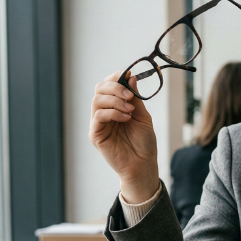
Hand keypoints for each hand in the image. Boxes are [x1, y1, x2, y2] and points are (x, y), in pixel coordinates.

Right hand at [89, 70, 159, 202]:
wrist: (143, 164)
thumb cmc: (144, 143)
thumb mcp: (142, 116)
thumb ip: (135, 98)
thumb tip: (129, 77)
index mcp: (115, 106)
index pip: (108, 85)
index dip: (115, 78)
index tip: (127, 75)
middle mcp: (104, 112)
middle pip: (99, 89)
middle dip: (115, 87)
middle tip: (129, 96)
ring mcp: (98, 123)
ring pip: (97, 100)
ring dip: (115, 100)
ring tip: (130, 110)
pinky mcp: (96, 134)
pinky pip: (98, 116)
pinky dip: (112, 113)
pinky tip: (125, 118)